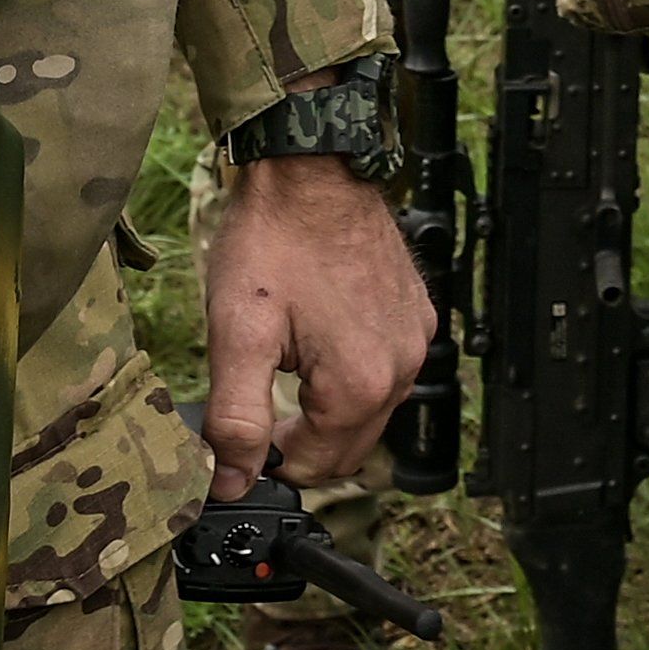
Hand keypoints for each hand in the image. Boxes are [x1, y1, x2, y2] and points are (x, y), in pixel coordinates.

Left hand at [203, 148, 433, 490]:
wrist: (312, 167)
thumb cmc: (274, 240)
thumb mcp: (238, 336)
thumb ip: (237, 420)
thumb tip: (232, 482)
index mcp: (362, 385)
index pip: (317, 467)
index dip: (272, 459)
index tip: (245, 428)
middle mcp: (403, 367)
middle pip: (350, 447)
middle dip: (304, 439)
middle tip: (261, 402)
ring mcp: (415, 337)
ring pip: (371, 410)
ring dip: (328, 407)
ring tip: (287, 365)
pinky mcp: (416, 312)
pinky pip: (389, 369)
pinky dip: (355, 372)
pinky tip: (320, 338)